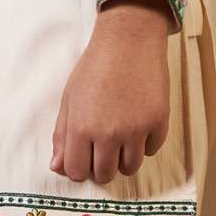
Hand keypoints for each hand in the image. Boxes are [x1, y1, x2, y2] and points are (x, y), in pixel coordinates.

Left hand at [50, 1, 173, 182]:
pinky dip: (145, 143)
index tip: (84, 156)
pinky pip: (152, 150)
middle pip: (105, 174)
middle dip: (102, 165)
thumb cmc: (94, 67)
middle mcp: (108, 134)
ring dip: (124, 158)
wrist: (129, 40)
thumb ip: (62, 135)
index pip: (77, 172)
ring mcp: (136, 129)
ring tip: (122, 137)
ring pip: (130, 167)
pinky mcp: (158, 122)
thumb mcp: (69, 98)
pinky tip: (139, 123)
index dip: (79, 167)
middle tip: (103, 147)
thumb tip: (57, 167)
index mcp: (81, 128)